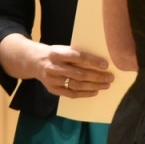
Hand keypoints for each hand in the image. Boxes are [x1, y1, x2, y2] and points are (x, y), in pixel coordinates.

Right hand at [0, 34, 114, 97]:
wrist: (34, 61)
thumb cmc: (55, 54)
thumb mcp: (63, 49)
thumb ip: (77, 55)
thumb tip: (100, 62)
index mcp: (57, 53)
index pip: (78, 57)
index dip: (93, 61)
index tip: (106, 64)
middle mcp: (53, 67)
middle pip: (79, 73)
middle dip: (97, 76)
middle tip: (110, 78)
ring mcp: (52, 79)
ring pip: (76, 84)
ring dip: (93, 86)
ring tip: (106, 85)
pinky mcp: (53, 89)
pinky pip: (71, 93)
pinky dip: (85, 93)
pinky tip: (95, 91)